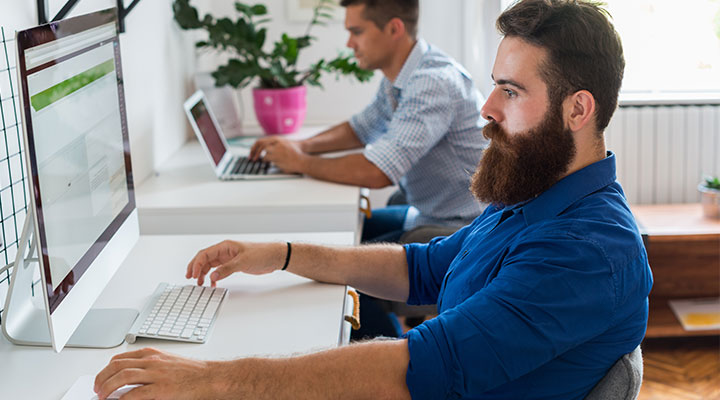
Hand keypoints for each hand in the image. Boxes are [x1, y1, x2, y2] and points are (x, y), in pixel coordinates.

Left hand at [94, 348, 219, 399]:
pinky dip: (124, 398)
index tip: (101, 378)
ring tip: (102, 396)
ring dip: (108, 387)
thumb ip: (149, 366)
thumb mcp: (168, 362)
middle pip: (117, 366)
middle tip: (97, 389)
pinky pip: (136, 393)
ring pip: (123, 376)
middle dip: (102, 378)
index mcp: (152, 354)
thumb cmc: (192, 372)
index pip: (120, 358)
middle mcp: (152, 361)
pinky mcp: (162, 389)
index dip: (106, 370)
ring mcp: (157, 374)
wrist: (210, 377)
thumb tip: (130, 376)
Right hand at [186, 240, 285, 286]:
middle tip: (189, 277)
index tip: (193, 274)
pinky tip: (212, 283)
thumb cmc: (261, 254)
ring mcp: (228, 258)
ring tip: (199, 283)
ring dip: (203, 273)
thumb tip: (213, 276)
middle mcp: (224, 251)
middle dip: (195, 267)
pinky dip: (213, 276)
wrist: (274, 257)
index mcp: (225, 246)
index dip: (196, 264)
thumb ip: (227, 269)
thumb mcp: (243, 262)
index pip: (205, 254)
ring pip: (210, 265)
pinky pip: (218, 270)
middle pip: (204, 258)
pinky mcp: (233, 264)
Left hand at [249, 137, 307, 172]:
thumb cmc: (294, 152)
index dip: (254, 148)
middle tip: (251, 159)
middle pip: (260, 147)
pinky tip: (274, 163)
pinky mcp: (278, 159)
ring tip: (267, 161)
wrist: (302, 159)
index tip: (251, 153)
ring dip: (264, 159)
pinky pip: (270, 162)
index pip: (260, 142)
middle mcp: (276, 144)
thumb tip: (262, 150)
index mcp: (276, 139)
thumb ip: (274, 145)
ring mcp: (277, 151)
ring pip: (265, 156)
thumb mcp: (283, 144)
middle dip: (254, 153)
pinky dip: (270, 163)